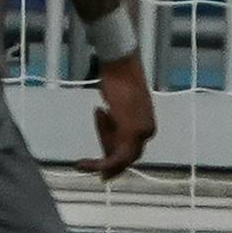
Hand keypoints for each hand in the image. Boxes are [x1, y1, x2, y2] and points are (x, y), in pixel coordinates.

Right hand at [78, 55, 156, 180]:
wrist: (121, 66)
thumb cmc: (118, 81)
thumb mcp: (117, 107)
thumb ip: (115, 124)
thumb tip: (106, 133)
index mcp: (147, 127)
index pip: (129, 148)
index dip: (109, 147)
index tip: (98, 145)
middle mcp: (148, 132)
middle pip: (126, 156)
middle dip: (107, 157)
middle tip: (87, 166)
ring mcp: (142, 133)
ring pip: (120, 159)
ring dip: (101, 163)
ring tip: (83, 159)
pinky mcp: (131, 132)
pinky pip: (116, 158)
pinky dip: (100, 164)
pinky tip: (83, 164)